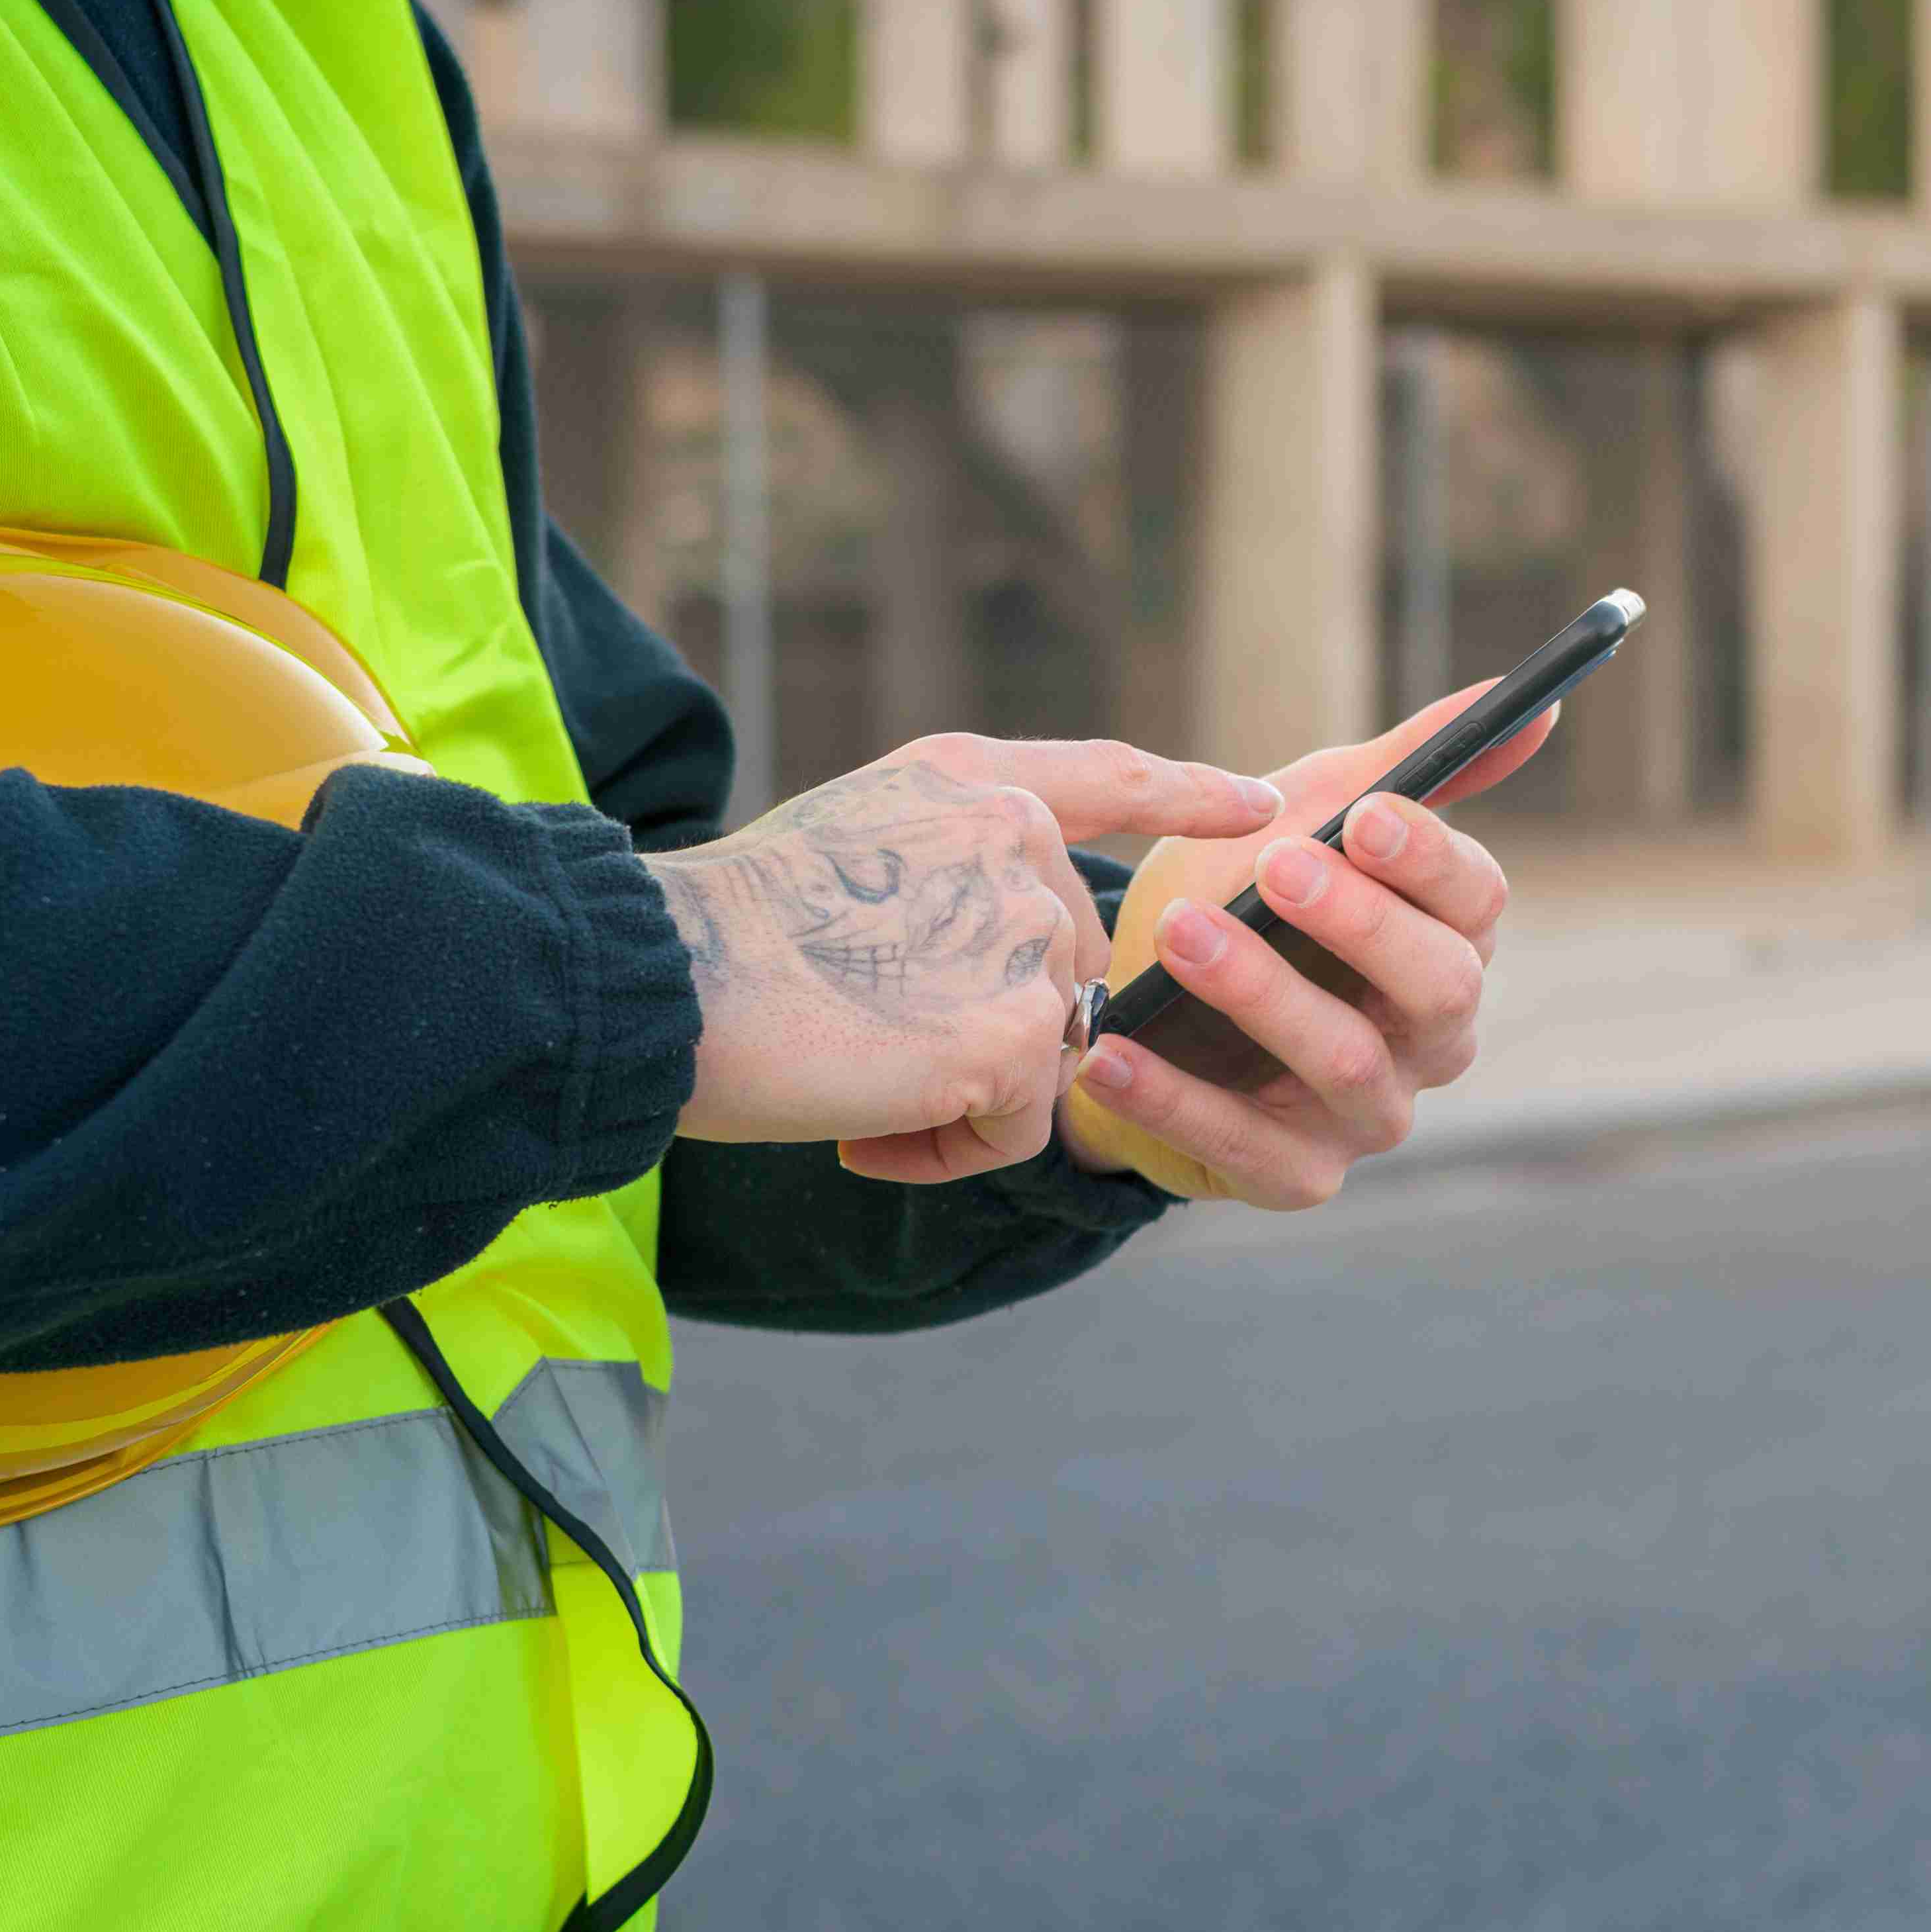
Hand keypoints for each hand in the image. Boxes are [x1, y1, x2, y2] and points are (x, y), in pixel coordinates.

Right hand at [660, 736, 1280, 1181]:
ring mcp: (1025, 933)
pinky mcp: (1017, 1032)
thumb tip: (1024, 977)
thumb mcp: (852, 847)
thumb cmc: (725, 932)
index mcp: (972, 784)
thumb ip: (950, 871)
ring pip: (1041, 1060)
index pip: (1107, 778)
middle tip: (863, 1058)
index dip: (1188, 795)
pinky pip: (1018, 1130)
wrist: (669, 977)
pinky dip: (943, 1153)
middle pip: (1059, 977)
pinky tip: (863, 1128)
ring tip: (852, 1093)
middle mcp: (1016, 841)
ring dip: (955, 1107)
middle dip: (981, 1043)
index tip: (1261, 810)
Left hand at [1063, 683, 1539, 1206]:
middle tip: (1275, 864)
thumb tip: (1536, 704)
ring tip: (1176, 934)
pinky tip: (1110, 1052)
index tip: (1368, 816)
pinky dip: (1172, 1099)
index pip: (1478, 901)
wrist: (1153, 1007)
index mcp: (1450, 943)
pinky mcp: (1298, 1174)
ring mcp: (1369, 1114)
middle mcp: (1430, 1038)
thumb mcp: (1315, 815)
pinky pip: (1242, 1143)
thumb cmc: (1250, 901)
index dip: (1431, 861)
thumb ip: (1407, 765)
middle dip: (1358, 923)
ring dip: (1258, 993)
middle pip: (1437, 986)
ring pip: (1343, 1060)